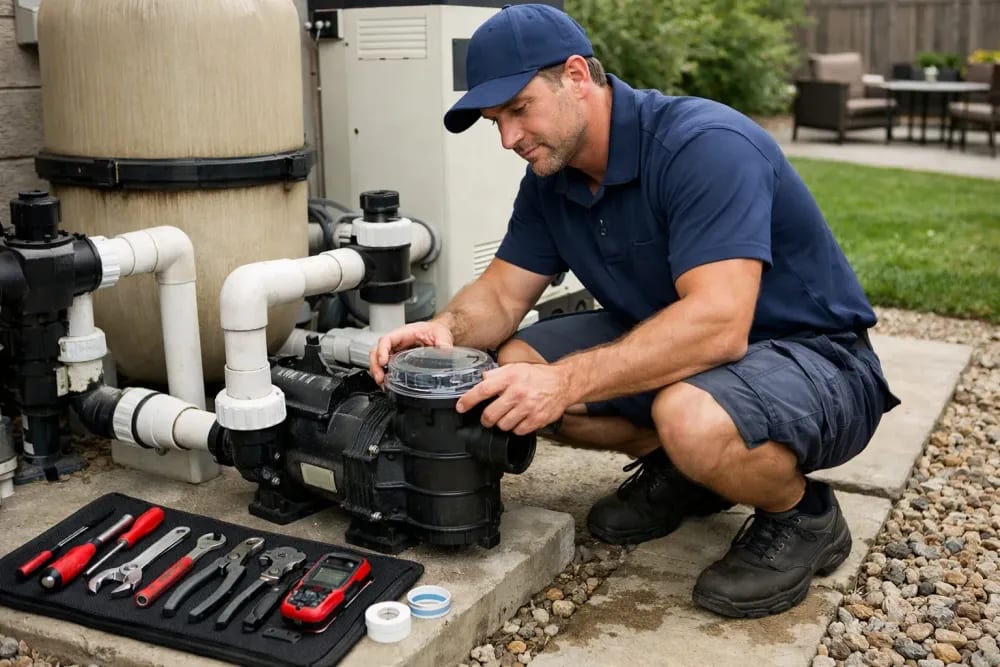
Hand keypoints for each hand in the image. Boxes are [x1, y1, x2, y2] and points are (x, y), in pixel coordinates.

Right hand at [369, 321, 453, 385]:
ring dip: (377, 371)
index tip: (383, 362)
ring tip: (382, 383)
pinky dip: (383, 374)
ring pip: (378, 359)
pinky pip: (385, 366)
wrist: (438, 332)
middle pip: (377, 350)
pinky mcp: (397, 359)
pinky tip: (387, 383)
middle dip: (375, 365)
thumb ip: (444, 344)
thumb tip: (446, 354)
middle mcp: (397, 341)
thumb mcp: (442, 335)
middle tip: (380, 378)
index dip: (382, 350)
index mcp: (405, 333)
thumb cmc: (436, 330)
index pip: (387, 339)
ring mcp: (396, 350)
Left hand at [456, 363, 570, 434]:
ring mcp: (528, 408)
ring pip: (503, 425)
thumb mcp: (516, 368)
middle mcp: (518, 393)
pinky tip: (519, 419)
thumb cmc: (538, 376)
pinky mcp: (537, 419)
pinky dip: (516, 428)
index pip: (483, 390)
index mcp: (510, 378)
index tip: (461, 407)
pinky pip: (517, 431)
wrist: (562, 383)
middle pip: (490, 414)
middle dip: (485, 419)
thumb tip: (481, 379)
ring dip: (502, 423)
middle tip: (487, 417)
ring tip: (508, 416)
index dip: (468, 400)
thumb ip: (497, 374)